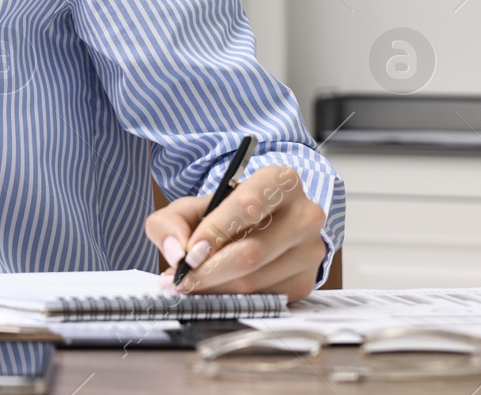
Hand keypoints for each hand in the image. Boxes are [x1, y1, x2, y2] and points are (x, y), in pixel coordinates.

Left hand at [145, 164, 327, 302]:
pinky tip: (215, 290)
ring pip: (255, 281)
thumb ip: (171, 221)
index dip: (214, 231)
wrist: (259, 225)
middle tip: (180, 280)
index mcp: (281, 181)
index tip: (189, 252)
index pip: (247, 205)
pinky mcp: (305, 281)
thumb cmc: (224, 213)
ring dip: (215, 289)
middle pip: (251, 252)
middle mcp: (304, 214)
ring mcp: (309, 251)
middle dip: (208, 271)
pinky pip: (263, 299)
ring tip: (189, 285)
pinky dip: (231, 299)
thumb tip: (175, 252)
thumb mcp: (192, 206)